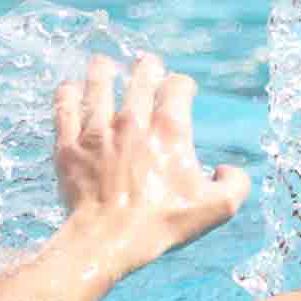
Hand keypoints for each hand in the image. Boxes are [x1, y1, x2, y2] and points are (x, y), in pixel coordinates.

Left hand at [53, 54, 250, 285]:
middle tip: (146, 62)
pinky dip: (67, 94)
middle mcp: (133, 122)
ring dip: (102, 71)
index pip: (177, 87)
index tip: (183, 89)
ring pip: (97, 85)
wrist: (109, 238)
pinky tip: (69, 88)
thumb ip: (236, 183)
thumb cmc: (163, 223)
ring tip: (103, 63)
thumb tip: (228, 169)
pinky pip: (64, 108)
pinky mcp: (69, 145)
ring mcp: (97, 131)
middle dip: (146, 66)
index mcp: (170, 131)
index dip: (182, 83)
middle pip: (138, 78)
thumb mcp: (218, 208)